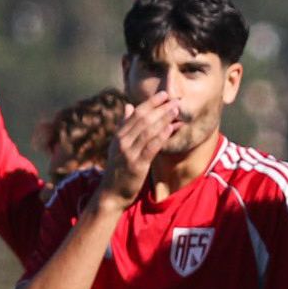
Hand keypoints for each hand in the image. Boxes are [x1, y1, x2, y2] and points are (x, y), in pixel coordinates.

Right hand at [98, 92, 178, 206]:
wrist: (111, 194)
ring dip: (163, 119)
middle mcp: (122, 141)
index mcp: (119, 135)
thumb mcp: (117, 145)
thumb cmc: (118, 169)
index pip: (136, 113)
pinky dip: (161, 136)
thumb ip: (124, 126)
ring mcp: (128, 153)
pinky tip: (171, 128)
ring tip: (176, 111)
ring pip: (148, 131)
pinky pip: (151, 147)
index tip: (164, 94)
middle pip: (143, 119)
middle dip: (160, 108)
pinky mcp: (136, 165)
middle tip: (175, 100)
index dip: (151, 102)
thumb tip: (128, 106)